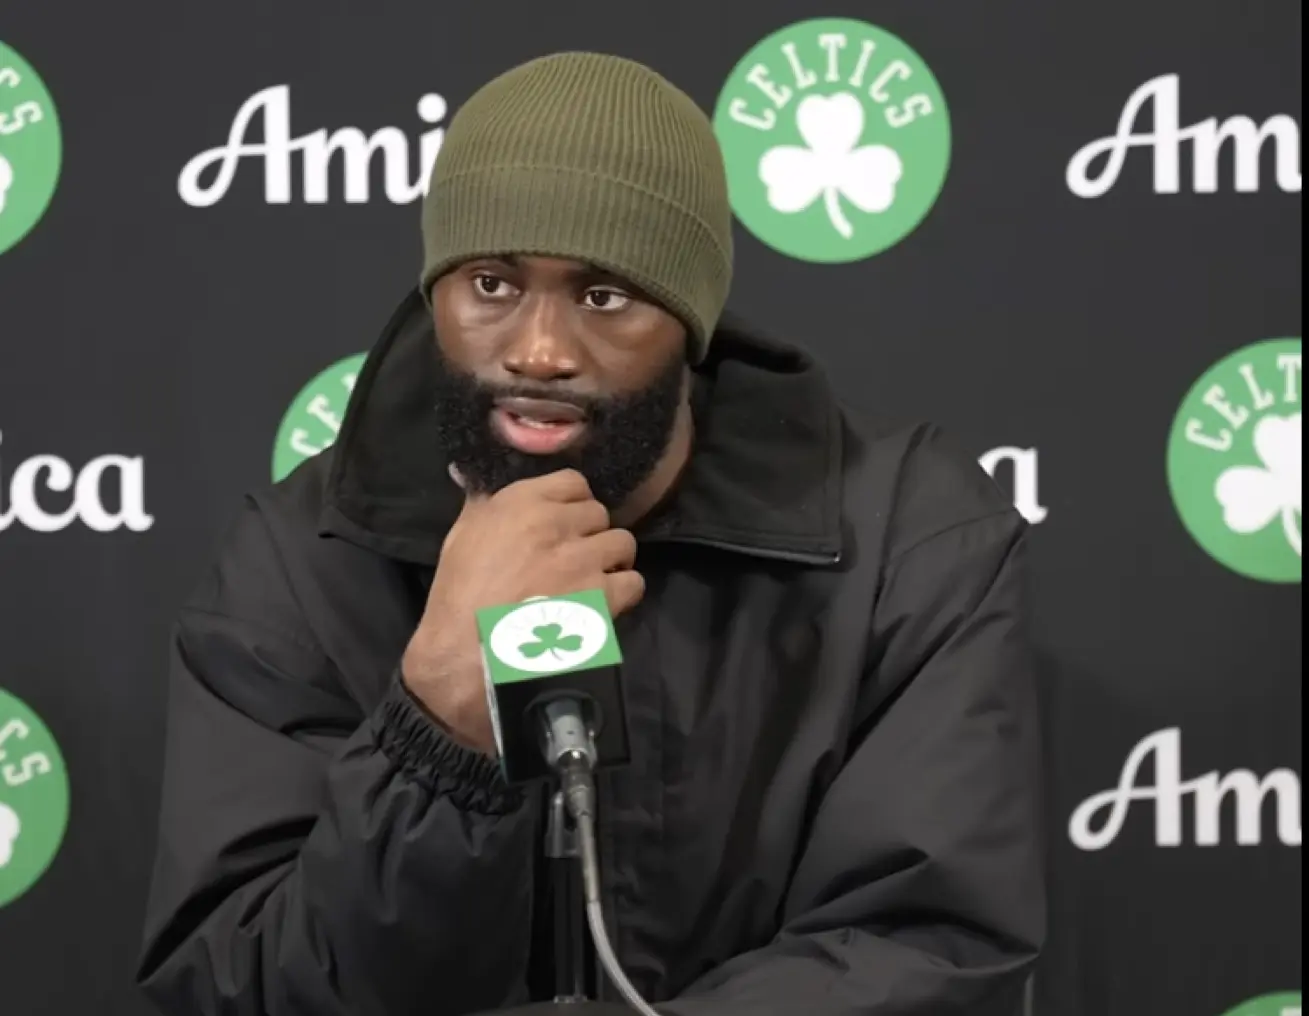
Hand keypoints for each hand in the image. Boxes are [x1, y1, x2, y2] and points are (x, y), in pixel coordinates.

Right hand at [401, 468, 644, 754]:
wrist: (465, 659)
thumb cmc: (458, 599)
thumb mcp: (459, 538)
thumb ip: (479, 504)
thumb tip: (472, 474)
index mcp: (520, 503)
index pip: (574, 482)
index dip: (573, 503)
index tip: (566, 523)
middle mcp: (556, 524)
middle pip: (599, 514)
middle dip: (590, 534)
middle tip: (575, 559)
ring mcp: (583, 560)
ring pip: (623, 544)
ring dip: (611, 561)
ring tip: (593, 582)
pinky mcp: (602, 597)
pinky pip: (634, 582)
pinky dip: (623, 594)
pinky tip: (604, 605)